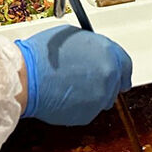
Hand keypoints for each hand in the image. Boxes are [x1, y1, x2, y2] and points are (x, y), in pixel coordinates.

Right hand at [14, 26, 132, 125]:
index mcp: (106, 54)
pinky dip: (82, 104)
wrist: (26, 79)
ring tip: (72, 86)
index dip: (121, 69)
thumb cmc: (42, 56)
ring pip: (104, 98)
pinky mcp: (87, 115)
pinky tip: (66, 96)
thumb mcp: (73, 36)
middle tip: (89, 80)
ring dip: (94, 93)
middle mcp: (108, 76)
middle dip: (106, 81)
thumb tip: (95, 52)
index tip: (120, 74)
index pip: (125, 64)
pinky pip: (90, 109)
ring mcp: (99, 97)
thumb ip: (92, 46)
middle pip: (116, 83)